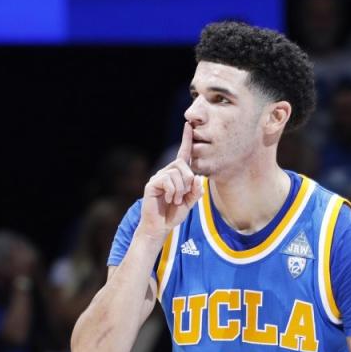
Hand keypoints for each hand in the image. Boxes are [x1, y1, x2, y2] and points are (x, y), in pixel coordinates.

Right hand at [139, 122, 203, 242]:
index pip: (184, 155)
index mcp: (178, 175)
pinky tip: (169, 199)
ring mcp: (158, 177)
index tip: (189, 125)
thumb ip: (196, 191)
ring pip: (176, 174)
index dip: (186, 140)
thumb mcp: (190, 202)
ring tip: (176, 200)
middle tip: (184, 196)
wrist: (160, 226)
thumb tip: (198, 178)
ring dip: (181, 190)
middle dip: (188, 181)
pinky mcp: (152, 184)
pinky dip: (173, 192)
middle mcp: (167, 172)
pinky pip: (167, 181)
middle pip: (183, 165)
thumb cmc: (174, 213)